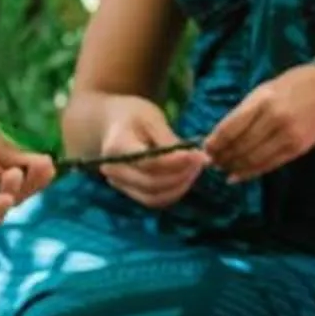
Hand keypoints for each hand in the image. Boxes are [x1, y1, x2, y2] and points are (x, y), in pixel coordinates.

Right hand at [77, 97, 212, 209]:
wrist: (112, 124)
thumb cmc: (133, 116)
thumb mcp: (152, 118)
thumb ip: (169, 140)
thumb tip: (196, 158)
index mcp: (117, 147)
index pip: (150, 163)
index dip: (177, 163)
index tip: (199, 155)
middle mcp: (114, 170)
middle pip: (151, 184)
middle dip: (181, 176)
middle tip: (202, 162)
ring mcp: (119, 184)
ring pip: (153, 198)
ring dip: (179, 188)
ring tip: (196, 169)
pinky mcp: (129, 191)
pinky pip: (153, 199)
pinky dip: (172, 192)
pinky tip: (186, 177)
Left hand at [202, 64, 314, 181]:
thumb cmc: (295, 86)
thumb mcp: (266, 89)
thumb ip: (245, 111)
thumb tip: (220, 135)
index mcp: (263, 100)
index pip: (230, 127)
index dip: (214, 142)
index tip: (204, 148)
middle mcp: (274, 119)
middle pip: (239, 146)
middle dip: (222, 156)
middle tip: (212, 161)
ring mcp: (287, 136)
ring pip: (252, 159)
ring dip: (233, 166)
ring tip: (223, 168)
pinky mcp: (297, 149)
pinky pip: (268, 165)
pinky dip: (250, 172)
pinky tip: (238, 175)